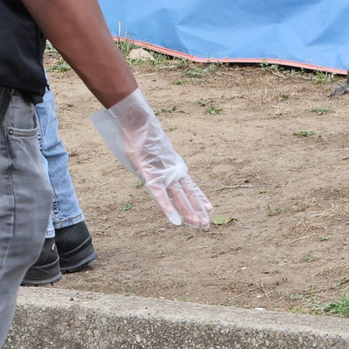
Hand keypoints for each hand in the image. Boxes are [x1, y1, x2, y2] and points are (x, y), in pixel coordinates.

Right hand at [89, 88, 214, 227]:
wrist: (137, 122)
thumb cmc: (141, 134)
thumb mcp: (152, 152)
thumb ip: (156, 162)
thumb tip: (154, 161)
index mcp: (174, 167)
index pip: (190, 186)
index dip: (200, 199)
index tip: (210, 209)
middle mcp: (172, 172)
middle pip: (187, 195)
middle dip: (197, 211)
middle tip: (206, 226)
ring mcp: (162, 174)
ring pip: (178, 197)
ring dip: (188, 212)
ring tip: (198, 225)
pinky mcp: (150, 174)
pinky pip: (159, 193)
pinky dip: (166, 206)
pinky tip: (174, 219)